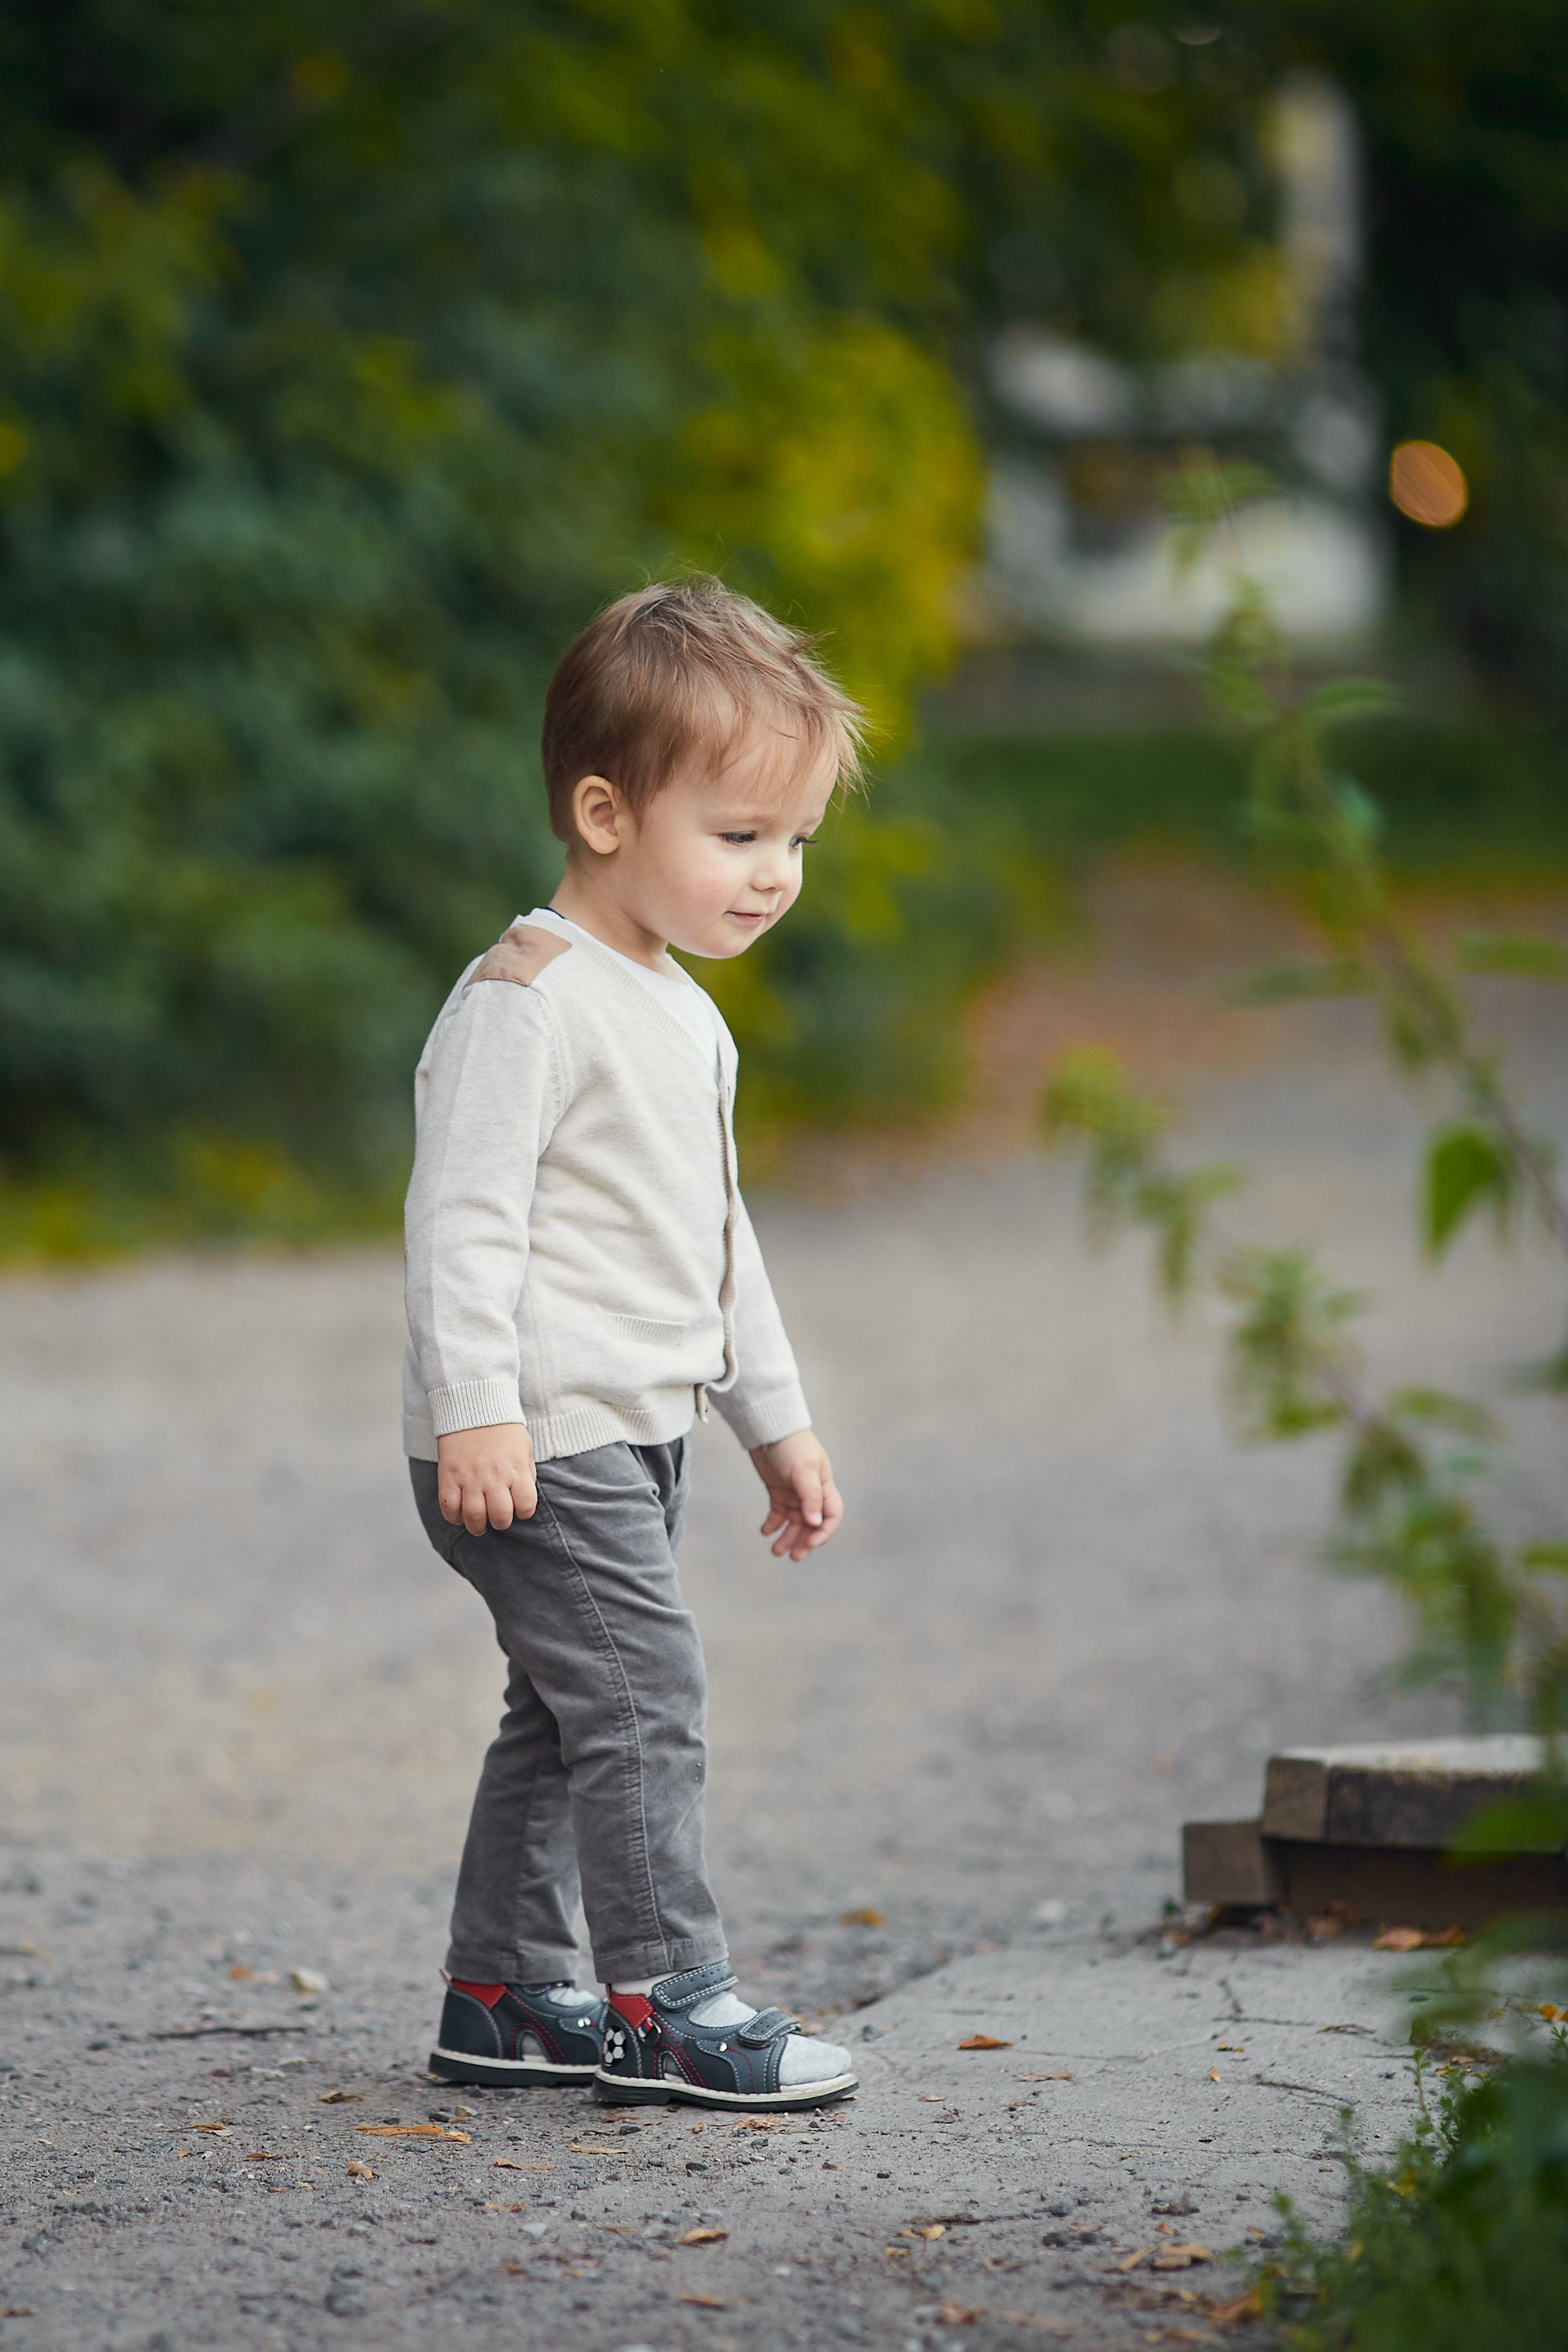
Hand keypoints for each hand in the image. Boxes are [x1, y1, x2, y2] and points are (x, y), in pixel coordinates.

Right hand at [437, 1423, 537, 1533]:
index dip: (524, 1511)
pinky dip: (454, 1516)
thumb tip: (522, 1499)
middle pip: (500, 1517)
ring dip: (477, 1525)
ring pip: (474, 1518)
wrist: (474, 1407)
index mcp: (516, 1470)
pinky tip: (459, 1513)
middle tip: (496, 1516)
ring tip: (478, 1523)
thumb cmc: (503, 1430)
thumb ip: (526, 1474)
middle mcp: (494, 1478)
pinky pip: (449, 1508)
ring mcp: (470, 1478)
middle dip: (501, 1521)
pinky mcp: (449, 1476)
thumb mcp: (524, 1449)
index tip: (518, 1506)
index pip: (526, 1507)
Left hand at [749, 1430, 841, 1561]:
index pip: (831, 1516)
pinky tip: (765, 1531)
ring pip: (794, 1523)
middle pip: (812, 1524)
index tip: (810, 1543)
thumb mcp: (804, 1470)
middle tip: (793, 1556)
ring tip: (775, 1550)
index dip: (824, 1532)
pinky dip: (772, 1524)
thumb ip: (811, 1496)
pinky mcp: (778, 1491)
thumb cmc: (791, 1446)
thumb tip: (815, 1523)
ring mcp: (794, 1493)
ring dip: (787, 1538)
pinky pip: (778, 1514)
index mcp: (824, 1487)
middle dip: (804, 1542)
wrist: (769, 1428)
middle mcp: (811, 1493)